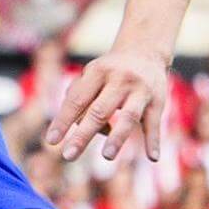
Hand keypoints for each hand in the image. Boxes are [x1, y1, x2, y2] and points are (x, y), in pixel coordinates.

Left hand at [45, 46, 168, 162]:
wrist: (145, 51)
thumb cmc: (109, 71)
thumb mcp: (91, 75)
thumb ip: (79, 96)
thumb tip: (77, 127)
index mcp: (96, 72)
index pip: (76, 99)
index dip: (63, 120)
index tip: (51, 141)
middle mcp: (118, 80)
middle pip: (98, 111)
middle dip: (83, 135)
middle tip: (68, 156)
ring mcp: (139, 90)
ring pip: (128, 117)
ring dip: (117, 137)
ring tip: (106, 156)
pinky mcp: (157, 101)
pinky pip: (154, 123)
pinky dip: (154, 140)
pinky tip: (152, 157)